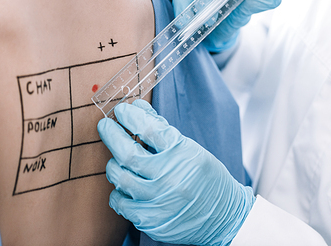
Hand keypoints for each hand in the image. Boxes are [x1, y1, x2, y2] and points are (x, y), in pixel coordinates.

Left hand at [97, 99, 254, 245]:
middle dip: (112, 135)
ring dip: (114, 164)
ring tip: (117, 159)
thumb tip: (138, 109)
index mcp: (182, 154)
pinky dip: (118, 192)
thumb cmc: (208, 178)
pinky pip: (122, 204)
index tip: (122, 111)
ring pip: (121, 178)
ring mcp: (159, 201)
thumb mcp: (191, 149)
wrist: (224, 216)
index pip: (149, 129)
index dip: (131, 117)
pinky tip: (124, 186)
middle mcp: (170, 177)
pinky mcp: (152, 220)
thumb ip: (163, 131)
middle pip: (128, 153)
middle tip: (105, 126)